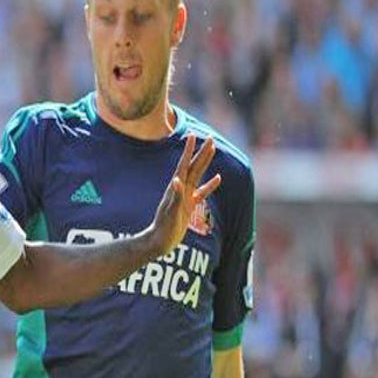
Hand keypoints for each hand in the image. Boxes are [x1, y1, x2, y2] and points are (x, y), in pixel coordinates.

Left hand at [147, 134, 221, 258]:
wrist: (159, 242)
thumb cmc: (164, 228)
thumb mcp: (170, 212)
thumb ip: (175, 196)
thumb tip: (177, 180)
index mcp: (176, 188)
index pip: (184, 165)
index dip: (188, 151)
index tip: (193, 136)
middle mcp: (180, 190)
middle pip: (193, 167)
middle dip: (201, 152)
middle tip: (210, 138)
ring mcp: (185, 197)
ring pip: (198, 176)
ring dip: (205, 163)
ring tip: (213, 149)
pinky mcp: (189, 206)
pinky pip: (202, 192)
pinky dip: (210, 185)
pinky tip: (218, 178)